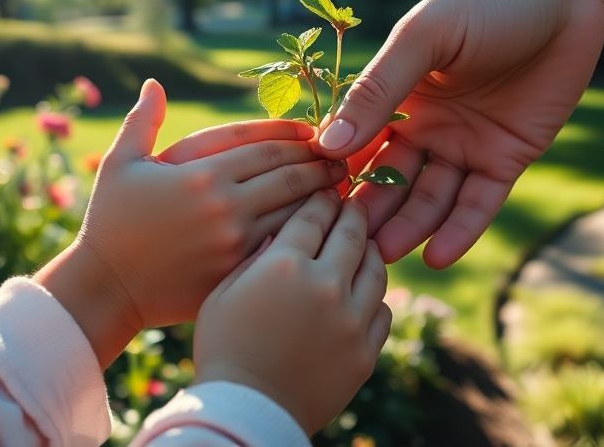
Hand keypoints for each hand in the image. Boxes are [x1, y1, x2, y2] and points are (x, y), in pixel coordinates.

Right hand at [36, 79, 345, 367]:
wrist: (105, 290)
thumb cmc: (110, 223)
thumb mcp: (119, 164)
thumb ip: (142, 121)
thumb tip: (154, 84)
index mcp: (201, 174)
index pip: (265, 146)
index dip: (295, 136)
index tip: (316, 133)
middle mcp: (225, 207)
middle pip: (288, 176)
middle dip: (319, 164)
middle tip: (340, 158)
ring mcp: (236, 244)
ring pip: (295, 213)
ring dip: (321, 198)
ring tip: (339, 189)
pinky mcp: (240, 276)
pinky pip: (285, 249)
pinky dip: (305, 235)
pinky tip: (321, 231)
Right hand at [194, 190, 390, 434]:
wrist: (246, 411)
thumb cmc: (222, 350)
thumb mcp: (222, 295)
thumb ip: (255, 258)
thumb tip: (280, 233)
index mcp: (285, 266)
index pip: (313, 216)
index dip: (321, 200)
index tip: (325, 191)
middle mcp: (325, 285)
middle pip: (350, 234)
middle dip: (352, 212)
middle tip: (354, 203)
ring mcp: (351, 320)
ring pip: (375, 269)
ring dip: (371, 250)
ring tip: (365, 243)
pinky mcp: (365, 351)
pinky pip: (381, 311)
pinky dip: (375, 296)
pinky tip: (366, 291)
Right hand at [317, 0, 603, 267]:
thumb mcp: (425, 40)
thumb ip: (379, 90)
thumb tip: (328, 144)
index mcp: (397, 95)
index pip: (357, 145)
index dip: (336, 176)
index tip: (308, 210)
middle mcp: (427, 126)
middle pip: (391, 181)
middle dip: (369, 213)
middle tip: (343, 249)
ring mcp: (467, 145)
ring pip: (431, 199)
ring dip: (409, 228)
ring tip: (386, 257)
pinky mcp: (508, 158)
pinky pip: (478, 203)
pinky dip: (460, 230)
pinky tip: (437, 257)